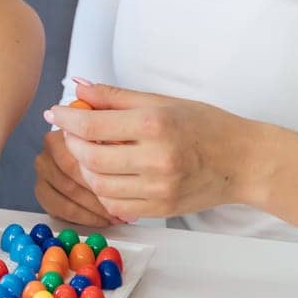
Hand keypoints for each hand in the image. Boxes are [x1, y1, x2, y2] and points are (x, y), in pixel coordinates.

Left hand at [43, 82, 258, 221]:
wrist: (243, 161)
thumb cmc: (205, 125)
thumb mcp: (162, 101)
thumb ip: (116, 96)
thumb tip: (78, 88)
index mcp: (154, 125)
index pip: (92, 124)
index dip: (66, 119)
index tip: (54, 113)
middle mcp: (156, 158)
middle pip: (90, 156)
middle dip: (71, 144)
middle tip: (70, 133)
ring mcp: (159, 189)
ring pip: (98, 185)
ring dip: (85, 168)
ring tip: (89, 153)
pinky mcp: (161, 210)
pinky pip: (116, 205)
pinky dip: (103, 191)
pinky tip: (107, 175)